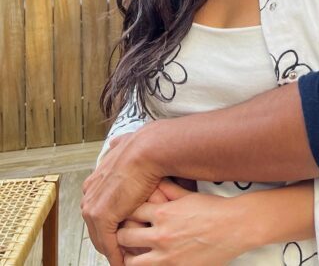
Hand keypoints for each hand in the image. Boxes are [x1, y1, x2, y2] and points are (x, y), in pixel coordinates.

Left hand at [82, 129, 162, 265]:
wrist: (148, 149)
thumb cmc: (144, 148)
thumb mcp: (125, 145)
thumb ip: (118, 147)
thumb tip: (115, 143)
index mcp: (94, 181)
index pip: (97, 211)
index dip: (109, 223)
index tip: (120, 231)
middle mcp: (89, 195)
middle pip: (96, 227)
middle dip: (109, 240)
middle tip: (122, 251)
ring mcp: (93, 207)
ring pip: (101, 238)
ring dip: (113, 251)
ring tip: (125, 261)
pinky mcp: (102, 216)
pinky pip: (109, 244)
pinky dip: (117, 256)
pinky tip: (124, 263)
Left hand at [117, 180, 252, 264]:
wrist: (235, 227)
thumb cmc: (215, 210)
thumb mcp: (188, 195)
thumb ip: (169, 190)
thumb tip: (156, 181)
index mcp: (163, 212)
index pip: (130, 212)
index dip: (125, 214)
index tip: (124, 215)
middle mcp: (161, 234)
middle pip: (125, 236)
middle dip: (122, 235)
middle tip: (123, 235)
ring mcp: (166, 256)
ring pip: (131, 260)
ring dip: (129, 256)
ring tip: (131, 253)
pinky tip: (147, 262)